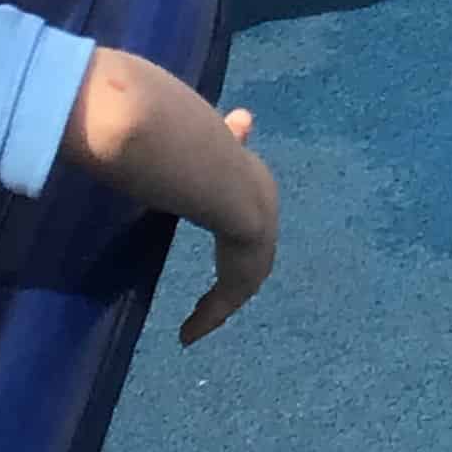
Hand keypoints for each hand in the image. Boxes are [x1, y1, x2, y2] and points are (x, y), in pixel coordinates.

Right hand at [178, 110, 278, 346]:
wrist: (231, 190)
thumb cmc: (216, 161)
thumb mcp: (226, 147)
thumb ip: (233, 135)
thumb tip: (243, 117)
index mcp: (258, 191)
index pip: (250, 212)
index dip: (238, 230)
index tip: (228, 239)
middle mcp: (263, 223)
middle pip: (248, 253)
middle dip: (234, 271)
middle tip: (215, 294)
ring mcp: (258, 251)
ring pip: (238, 282)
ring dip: (220, 302)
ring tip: (197, 323)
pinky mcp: (246, 276)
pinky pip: (226, 302)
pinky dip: (209, 317)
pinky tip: (188, 334)